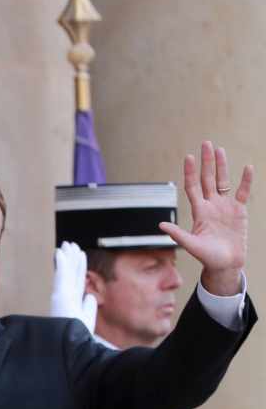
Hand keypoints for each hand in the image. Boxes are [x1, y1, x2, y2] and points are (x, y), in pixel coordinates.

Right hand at [50, 241, 97, 331]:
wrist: (74, 349)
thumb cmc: (78, 339)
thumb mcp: (86, 322)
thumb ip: (88, 308)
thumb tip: (89, 296)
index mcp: (72, 302)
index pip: (77, 280)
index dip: (78, 266)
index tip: (78, 253)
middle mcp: (66, 298)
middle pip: (71, 273)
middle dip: (71, 258)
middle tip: (69, 243)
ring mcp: (62, 297)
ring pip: (66, 272)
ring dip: (66, 257)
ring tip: (66, 244)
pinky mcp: (60, 298)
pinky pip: (61, 277)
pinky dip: (60, 264)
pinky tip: (59, 252)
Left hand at [161, 140, 251, 294]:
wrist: (225, 264)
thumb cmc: (207, 256)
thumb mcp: (191, 245)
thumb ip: (178, 234)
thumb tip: (160, 224)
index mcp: (198, 211)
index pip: (192, 187)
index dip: (190, 173)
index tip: (188, 157)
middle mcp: (211, 205)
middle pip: (207, 179)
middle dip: (206, 162)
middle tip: (205, 143)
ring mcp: (225, 206)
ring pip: (223, 181)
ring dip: (222, 166)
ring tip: (219, 150)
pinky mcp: (239, 211)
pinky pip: (243, 192)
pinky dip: (246, 181)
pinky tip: (247, 168)